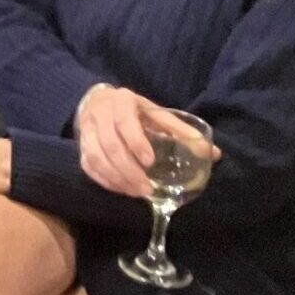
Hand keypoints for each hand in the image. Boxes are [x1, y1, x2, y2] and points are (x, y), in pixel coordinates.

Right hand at [75, 85, 219, 199]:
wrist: (100, 102)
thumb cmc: (135, 111)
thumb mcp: (157, 113)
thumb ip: (181, 131)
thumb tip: (213, 153)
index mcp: (122, 101)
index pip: (124, 122)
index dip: (136, 142)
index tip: (149, 162)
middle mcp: (100, 114)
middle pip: (109, 144)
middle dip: (128, 169)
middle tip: (146, 188)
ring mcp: (87, 131)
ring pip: (96, 157)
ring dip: (116, 178)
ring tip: (136, 192)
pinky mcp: (81, 146)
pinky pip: (88, 167)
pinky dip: (105, 181)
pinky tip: (122, 189)